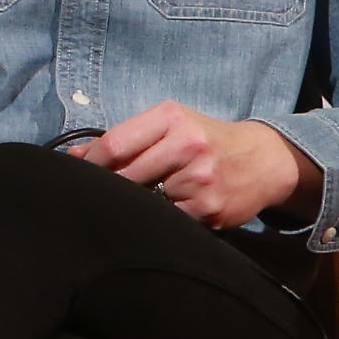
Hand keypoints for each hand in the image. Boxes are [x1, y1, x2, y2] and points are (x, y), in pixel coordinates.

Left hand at [81, 102, 312, 230]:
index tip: (75, 175)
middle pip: (125, 176)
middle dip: (108, 188)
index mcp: (171, 118)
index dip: (89, 164)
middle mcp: (187, 145)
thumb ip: (126, 138)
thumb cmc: (206, 140)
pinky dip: (160, 220)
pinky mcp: (210, 210)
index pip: (115, 144)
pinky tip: (165, 213)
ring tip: (142, 201)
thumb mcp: (171, 124)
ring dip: (135, 206)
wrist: (263, 160)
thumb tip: (75, 157)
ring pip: (144, 202)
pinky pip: (168, 221)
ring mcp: (200, 179)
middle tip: (100, 194)